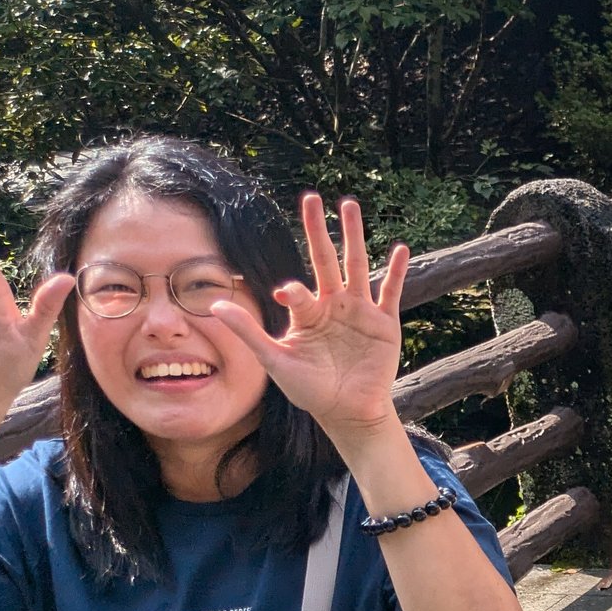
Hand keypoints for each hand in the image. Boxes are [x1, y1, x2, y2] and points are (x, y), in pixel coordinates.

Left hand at [207, 194, 408, 440]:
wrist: (347, 412)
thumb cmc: (310, 389)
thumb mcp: (275, 360)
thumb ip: (248, 331)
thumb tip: (213, 304)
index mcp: (308, 314)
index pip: (299, 290)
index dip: (293, 291)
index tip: (287, 294)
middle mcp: (334, 305)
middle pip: (325, 259)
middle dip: (318, 229)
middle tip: (311, 198)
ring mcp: (360, 312)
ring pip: (356, 266)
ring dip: (353, 236)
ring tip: (349, 205)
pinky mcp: (385, 324)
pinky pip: (391, 292)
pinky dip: (396, 271)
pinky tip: (398, 248)